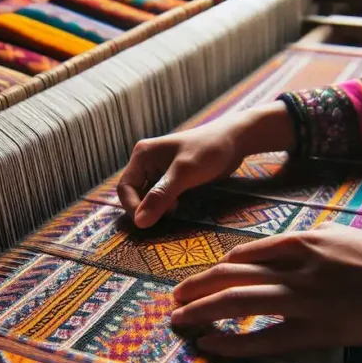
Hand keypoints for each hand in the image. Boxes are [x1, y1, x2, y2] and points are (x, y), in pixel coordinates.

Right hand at [117, 101, 293, 227]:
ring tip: (177, 208)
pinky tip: (181, 206)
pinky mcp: (173, 178)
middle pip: (135, 194)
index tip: (149, 222)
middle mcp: (147, 162)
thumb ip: (161, 196)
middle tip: (168, 214)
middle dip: (147, 208)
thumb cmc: (210, 150)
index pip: (125, 188)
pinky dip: (167, 206)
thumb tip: (139, 222)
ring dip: (158, 208)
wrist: (236, 140)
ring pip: (149, 197)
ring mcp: (160, 171)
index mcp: (142, 155)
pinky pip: (162, 197)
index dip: (133, 208)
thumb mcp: (184, 173)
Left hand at [170, 224, 361, 356]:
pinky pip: (265, 338)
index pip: (244, 255)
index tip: (198, 281)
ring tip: (179, 320)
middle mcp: (296, 268)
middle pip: (231, 276)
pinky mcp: (316, 331)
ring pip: (238, 302)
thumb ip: (299, 245)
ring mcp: (305, 300)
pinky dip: (234, 341)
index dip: (213, 270)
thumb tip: (262, 257)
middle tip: (174, 300)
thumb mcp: (337, 237)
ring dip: (202, 311)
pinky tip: (212, 343)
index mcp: (301, 242)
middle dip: (196, 288)